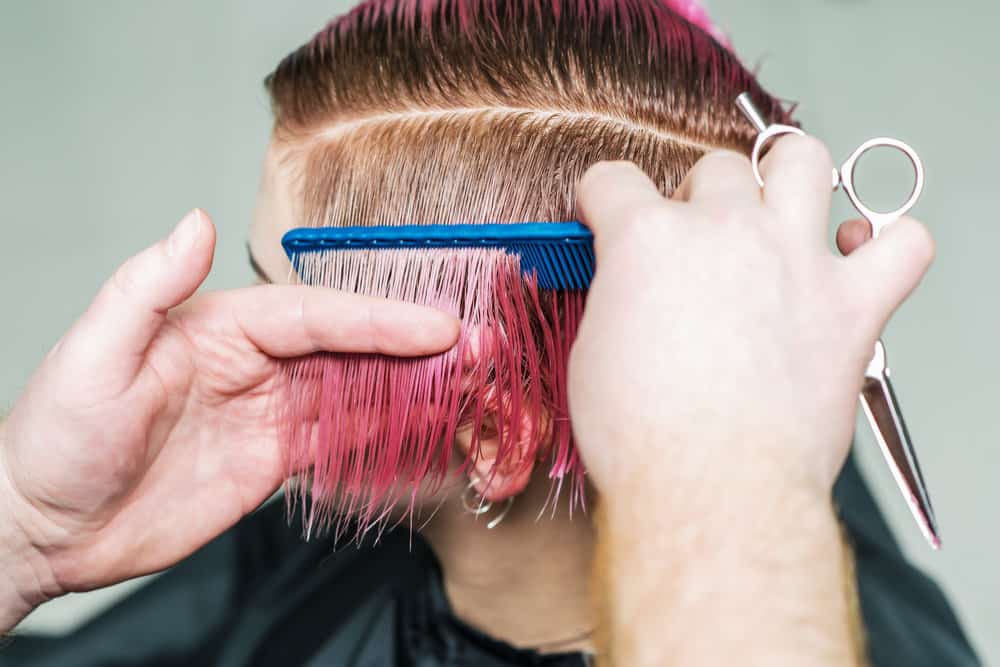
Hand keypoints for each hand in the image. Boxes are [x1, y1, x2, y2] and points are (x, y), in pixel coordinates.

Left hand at [0, 209, 458, 628]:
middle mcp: (254, 364)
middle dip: (414, 348)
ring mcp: (269, 414)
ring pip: (356, 393)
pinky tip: (424, 432)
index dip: (377, 318)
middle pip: (349, 349)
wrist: (48, 529)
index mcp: (221, 326)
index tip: (435, 326)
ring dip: (412, 389)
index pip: (313, 316)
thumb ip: (147, 288)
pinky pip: (341, 444)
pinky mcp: (273, 462)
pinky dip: (385, 438)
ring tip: (472, 387)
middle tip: (480, 348)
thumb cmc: (58, 436)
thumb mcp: (94, 354)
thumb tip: (197, 221)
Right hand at [570, 136, 931, 665]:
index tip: (608, 216)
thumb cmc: (643, 435)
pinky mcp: (850, 306)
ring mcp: (794, 260)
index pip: (615, 181)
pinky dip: (890, 241)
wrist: (709, 486)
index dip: (603, 199)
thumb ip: (616, 300)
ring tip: (778, 201)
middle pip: (714, 169)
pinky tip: (860, 253)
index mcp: (648, 240)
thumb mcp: (592, 355)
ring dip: (788, 173)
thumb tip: (630, 294)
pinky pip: (903, 246)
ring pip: (805, 163)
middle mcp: (725, 231)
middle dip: (698, 196)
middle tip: (695, 238)